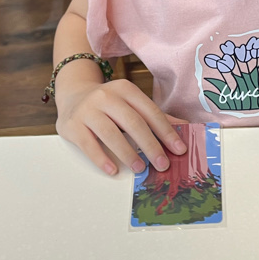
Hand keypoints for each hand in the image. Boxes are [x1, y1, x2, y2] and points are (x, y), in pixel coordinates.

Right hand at [56, 78, 186, 175]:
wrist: (73, 95)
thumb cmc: (109, 104)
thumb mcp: (130, 104)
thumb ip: (155, 116)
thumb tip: (186, 127)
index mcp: (125, 89)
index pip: (150, 112)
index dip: (166, 131)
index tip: (179, 150)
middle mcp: (106, 96)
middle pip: (133, 123)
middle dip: (150, 145)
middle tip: (162, 165)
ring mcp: (87, 110)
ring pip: (111, 133)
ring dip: (128, 153)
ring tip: (140, 168)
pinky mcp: (72, 125)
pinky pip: (89, 144)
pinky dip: (102, 158)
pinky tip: (113, 169)